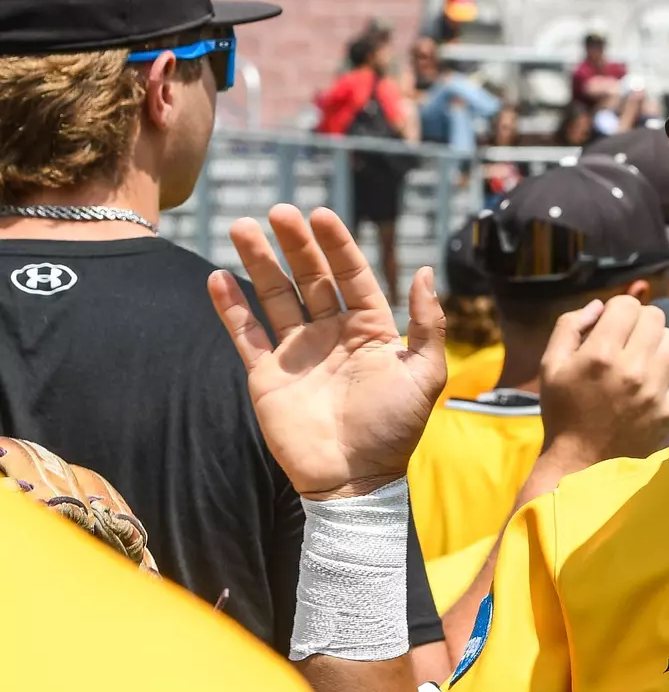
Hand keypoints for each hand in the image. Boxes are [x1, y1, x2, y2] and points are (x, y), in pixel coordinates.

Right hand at [208, 205, 445, 499]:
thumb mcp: (425, 376)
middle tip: (279, 212)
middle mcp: (332, 335)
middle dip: (296, 245)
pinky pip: (246, 334)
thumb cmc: (394, 429)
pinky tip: (218, 276)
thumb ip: (427, 325)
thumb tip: (424, 272)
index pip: (352, 276)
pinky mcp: (267, 374)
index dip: (338, 246)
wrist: (354, 478)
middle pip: (311, 278)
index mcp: (371, 331)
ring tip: (242, 226)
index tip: (321, 215)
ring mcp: (298, 352)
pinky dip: (231, 307)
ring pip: (275, 297)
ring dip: (259, 263)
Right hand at [539, 295, 668, 469]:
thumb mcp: (550, 365)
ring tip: (647, 357)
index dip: (619, 309)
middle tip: (630, 340)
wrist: (581, 462)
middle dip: (641, 322)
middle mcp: (631, 368)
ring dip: (661, 342)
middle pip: (655, 317)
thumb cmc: (563, 412)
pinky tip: (661, 377)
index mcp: (599, 354)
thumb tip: (599, 305)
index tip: (613, 325)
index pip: (628, 304)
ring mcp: (655, 390)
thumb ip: (570, 326)